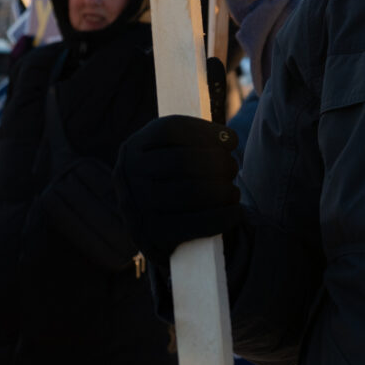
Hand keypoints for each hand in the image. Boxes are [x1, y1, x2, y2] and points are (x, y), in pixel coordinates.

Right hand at [115, 115, 242, 260]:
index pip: (170, 130)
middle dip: (219, 162)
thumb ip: (196, 140)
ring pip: (190, 191)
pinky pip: (195, 223)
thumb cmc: (168, 180)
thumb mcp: (168, 151)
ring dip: (223, 189)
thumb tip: (229, 140)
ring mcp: (136, 205)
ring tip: (232, 191)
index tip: (231, 141)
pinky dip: (222, 217)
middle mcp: (129, 174)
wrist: (145, 225)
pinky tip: (235, 212)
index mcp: (134, 148)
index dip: (205, 132)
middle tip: (232, 168)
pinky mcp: (151, 234)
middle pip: (183, 160)